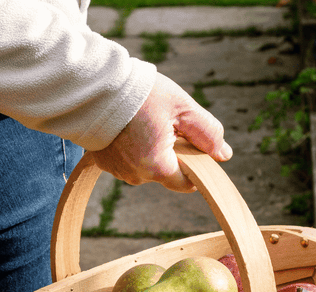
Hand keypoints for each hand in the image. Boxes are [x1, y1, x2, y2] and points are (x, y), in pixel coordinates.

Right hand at [89, 73, 232, 192]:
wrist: (92, 86)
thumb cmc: (139, 94)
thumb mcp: (183, 108)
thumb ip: (208, 133)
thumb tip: (224, 154)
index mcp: (158, 167)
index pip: (187, 182)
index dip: (196, 164)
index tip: (191, 142)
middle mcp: (136, 175)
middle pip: (166, 171)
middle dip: (172, 151)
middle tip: (165, 121)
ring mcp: (117, 170)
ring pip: (146, 165)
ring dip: (150, 148)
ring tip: (143, 119)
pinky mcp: (102, 162)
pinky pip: (126, 159)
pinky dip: (131, 145)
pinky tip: (129, 124)